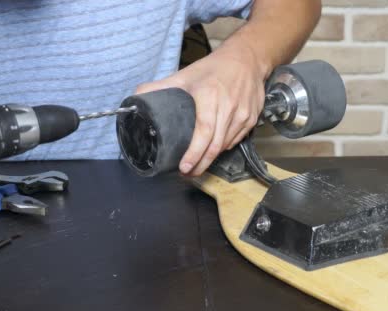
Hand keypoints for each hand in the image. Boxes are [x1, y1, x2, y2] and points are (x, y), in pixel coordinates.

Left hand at [136, 43, 266, 176]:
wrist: (247, 59)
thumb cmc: (214, 67)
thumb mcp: (186, 74)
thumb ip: (160, 86)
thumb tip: (136, 98)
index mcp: (210, 97)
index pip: (204, 132)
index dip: (194, 153)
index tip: (184, 166)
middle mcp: (229, 107)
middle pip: (215, 145)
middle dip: (201, 164)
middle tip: (187, 173)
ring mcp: (242, 115)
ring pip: (225, 145)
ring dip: (211, 158)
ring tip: (198, 164)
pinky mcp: (251, 119)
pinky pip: (235, 140)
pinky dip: (223, 147)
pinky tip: (213, 149)